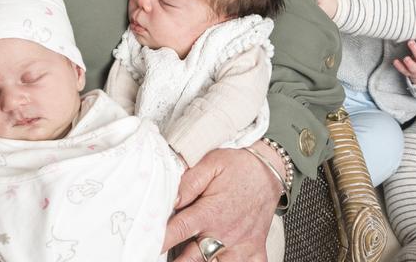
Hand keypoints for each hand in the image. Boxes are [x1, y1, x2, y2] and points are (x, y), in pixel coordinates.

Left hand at [164, 145, 281, 260]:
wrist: (269, 171)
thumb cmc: (238, 167)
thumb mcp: (211, 164)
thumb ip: (188, 183)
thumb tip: (170, 199)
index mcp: (210, 213)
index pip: (178, 231)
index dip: (159, 240)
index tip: (146, 245)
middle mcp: (225, 234)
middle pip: (191, 259)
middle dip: (176, 261)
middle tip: (157, 256)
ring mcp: (241, 245)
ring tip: (187, 259)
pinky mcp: (255, 250)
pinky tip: (221, 261)